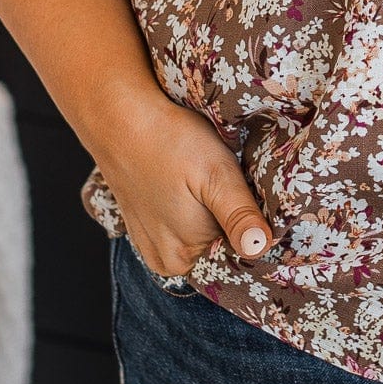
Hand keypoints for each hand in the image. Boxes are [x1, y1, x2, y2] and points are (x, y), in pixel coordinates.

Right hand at [91, 93, 273, 274]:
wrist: (121, 121)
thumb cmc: (172, 143)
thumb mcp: (218, 174)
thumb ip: (240, 217)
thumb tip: (261, 249)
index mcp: (186, 256)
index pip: (238, 258)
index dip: (254, 229)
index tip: (255, 200)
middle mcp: (167, 262)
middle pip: (219, 250)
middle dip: (235, 223)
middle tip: (233, 185)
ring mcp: (152, 247)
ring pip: (202, 240)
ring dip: (214, 217)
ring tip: (210, 184)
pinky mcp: (145, 230)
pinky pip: (182, 232)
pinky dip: (193, 212)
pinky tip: (192, 186)